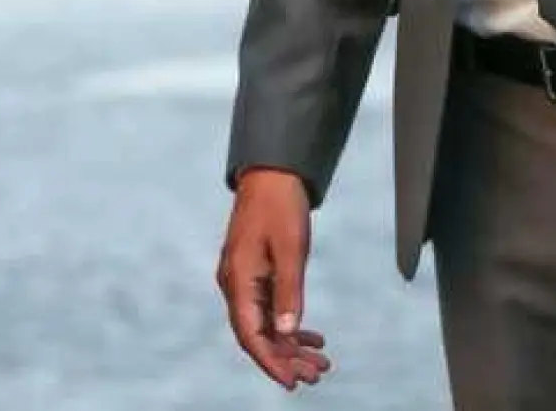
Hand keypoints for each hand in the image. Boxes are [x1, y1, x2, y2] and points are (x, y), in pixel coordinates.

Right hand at [217, 168, 330, 390]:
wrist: (272, 171)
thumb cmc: (280, 204)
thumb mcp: (290, 246)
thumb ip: (289, 290)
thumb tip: (288, 332)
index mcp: (237, 279)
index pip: (251, 335)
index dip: (271, 362)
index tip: (292, 383)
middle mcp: (235, 284)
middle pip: (259, 334)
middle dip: (287, 358)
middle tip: (317, 374)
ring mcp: (244, 279)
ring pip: (266, 323)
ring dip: (291, 344)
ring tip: (320, 361)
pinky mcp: (255, 272)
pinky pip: (270, 308)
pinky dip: (290, 323)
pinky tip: (312, 335)